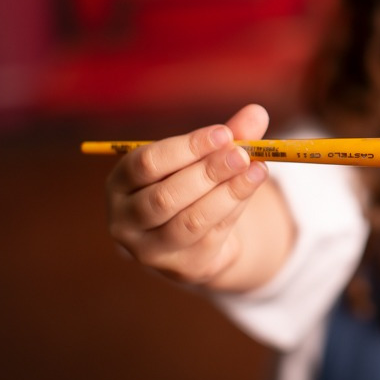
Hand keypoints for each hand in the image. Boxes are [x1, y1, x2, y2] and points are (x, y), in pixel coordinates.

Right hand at [106, 104, 269, 284]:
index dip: (187, 147)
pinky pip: (212, 235)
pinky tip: (253, 184)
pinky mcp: (181, 267)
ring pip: (190, 221)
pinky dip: (235, 207)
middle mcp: (126, 219)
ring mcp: (150, 249)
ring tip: (257, 169)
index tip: (224, 133)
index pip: (146, 163)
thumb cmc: (191, 186)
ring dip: (227, 193)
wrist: (195, 239)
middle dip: (208, 172)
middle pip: (166, 196)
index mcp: (120, 183)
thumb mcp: (201, 159)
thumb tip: (258, 112)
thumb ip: (226, 137)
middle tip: (242, 154)